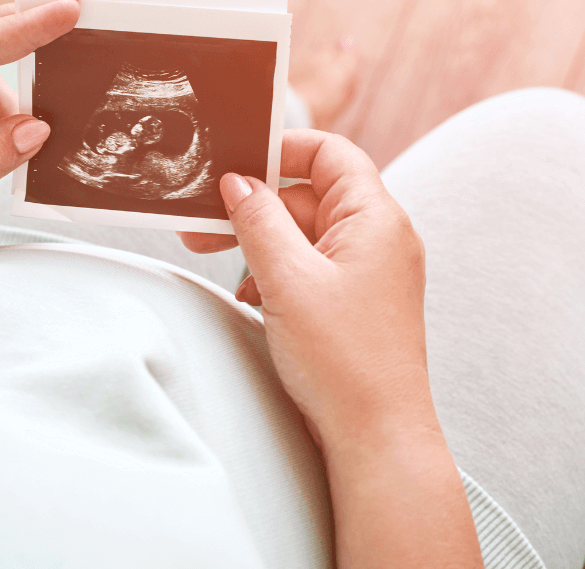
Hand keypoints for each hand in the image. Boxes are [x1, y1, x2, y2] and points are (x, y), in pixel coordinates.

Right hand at [181, 129, 427, 441]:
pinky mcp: (356, 300)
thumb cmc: (345, 361)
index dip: (282, 149)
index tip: (237, 161)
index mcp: (375, 219)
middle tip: (205, 226)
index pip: (330, 154)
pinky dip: (278, 274)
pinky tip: (254, 296)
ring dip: (262, 245)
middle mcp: (379, 238)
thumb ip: (259, 222)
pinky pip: (311, 267)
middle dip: (255, 208)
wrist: (375, 435)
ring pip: (305, 235)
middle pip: (308, 196)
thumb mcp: (288, 279)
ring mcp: (369, 271)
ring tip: (226, 269)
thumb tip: (239, 184)